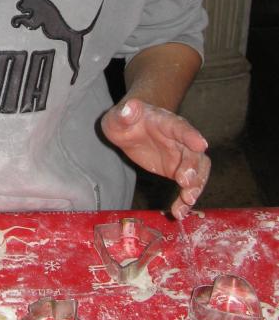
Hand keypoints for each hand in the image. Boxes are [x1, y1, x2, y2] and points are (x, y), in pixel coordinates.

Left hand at [101, 97, 209, 218]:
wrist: (129, 129)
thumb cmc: (124, 119)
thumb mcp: (118, 116)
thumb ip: (125, 113)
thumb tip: (130, 107)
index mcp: (165, 122)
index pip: (180, 127)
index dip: (190, 135)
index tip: (201, 145)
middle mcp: (179, 139)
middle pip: (193, 153)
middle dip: (193, 168)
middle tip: (185, 182)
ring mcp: (180, 155)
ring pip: (197, 171)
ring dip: (196, 186)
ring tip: (187, 201)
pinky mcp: (177, 170)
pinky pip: (187, 186)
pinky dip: (185, 200)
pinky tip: (179, 213)